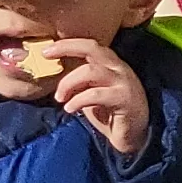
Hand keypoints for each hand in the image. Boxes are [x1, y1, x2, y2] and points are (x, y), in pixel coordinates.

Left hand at [45, 35, 153, 157]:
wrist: (135, 138)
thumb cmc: (110, 115)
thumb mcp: (91, 93)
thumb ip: (79, 82)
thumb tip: (53, 73)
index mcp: (112, 65)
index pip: (90, 46)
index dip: (68, 44)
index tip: (46, 51)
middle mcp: (120, 69)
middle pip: (92, 48)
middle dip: (66, 48)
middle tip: (46, 56)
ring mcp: (124, 83)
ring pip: (90, 71)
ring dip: (68, 83)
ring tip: (60, 98)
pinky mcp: (125, 99)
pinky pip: (95, 94)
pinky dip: (78, 100)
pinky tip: (70, 109)